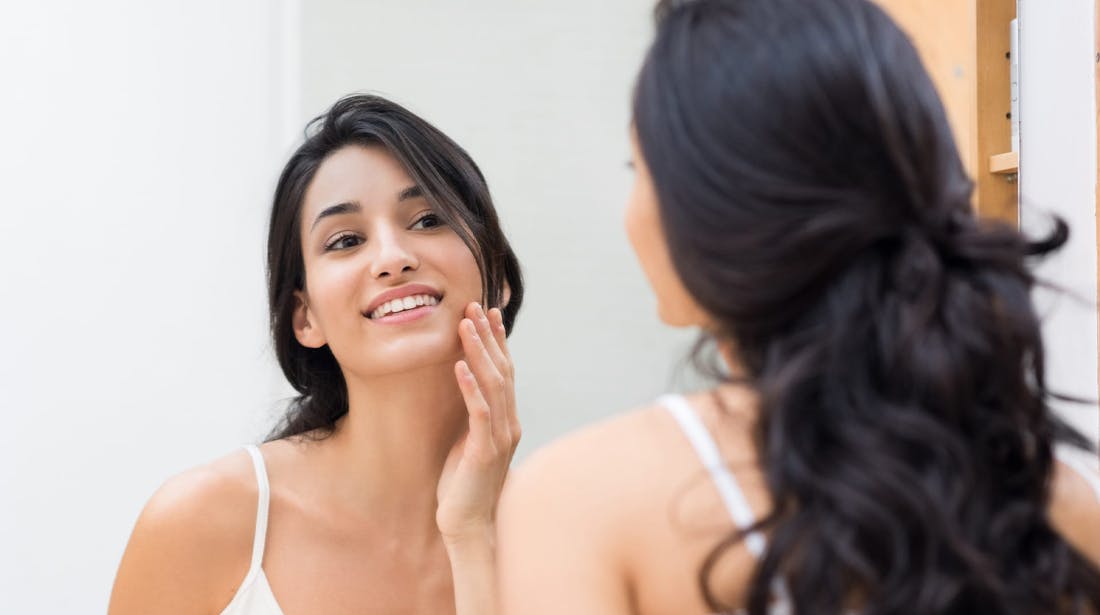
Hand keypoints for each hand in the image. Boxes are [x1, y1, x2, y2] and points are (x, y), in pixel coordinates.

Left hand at [436, 302, 520, 545]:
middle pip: (503, 370)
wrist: (468, 525)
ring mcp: (500, 438)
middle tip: (476, 306)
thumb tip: (465, 389)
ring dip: (478, 352)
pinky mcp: (484, 452)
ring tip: (465, 326)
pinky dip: (469, 387)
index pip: (506, 371)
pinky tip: (458, 367)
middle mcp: (510, 424)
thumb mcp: (470, 442)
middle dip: (489, 337)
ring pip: (493, 385)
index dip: (498, 341)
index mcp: (507, 420)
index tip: (488, 312)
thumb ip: (474, 417)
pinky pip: (479, 412)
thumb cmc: (464, 486)